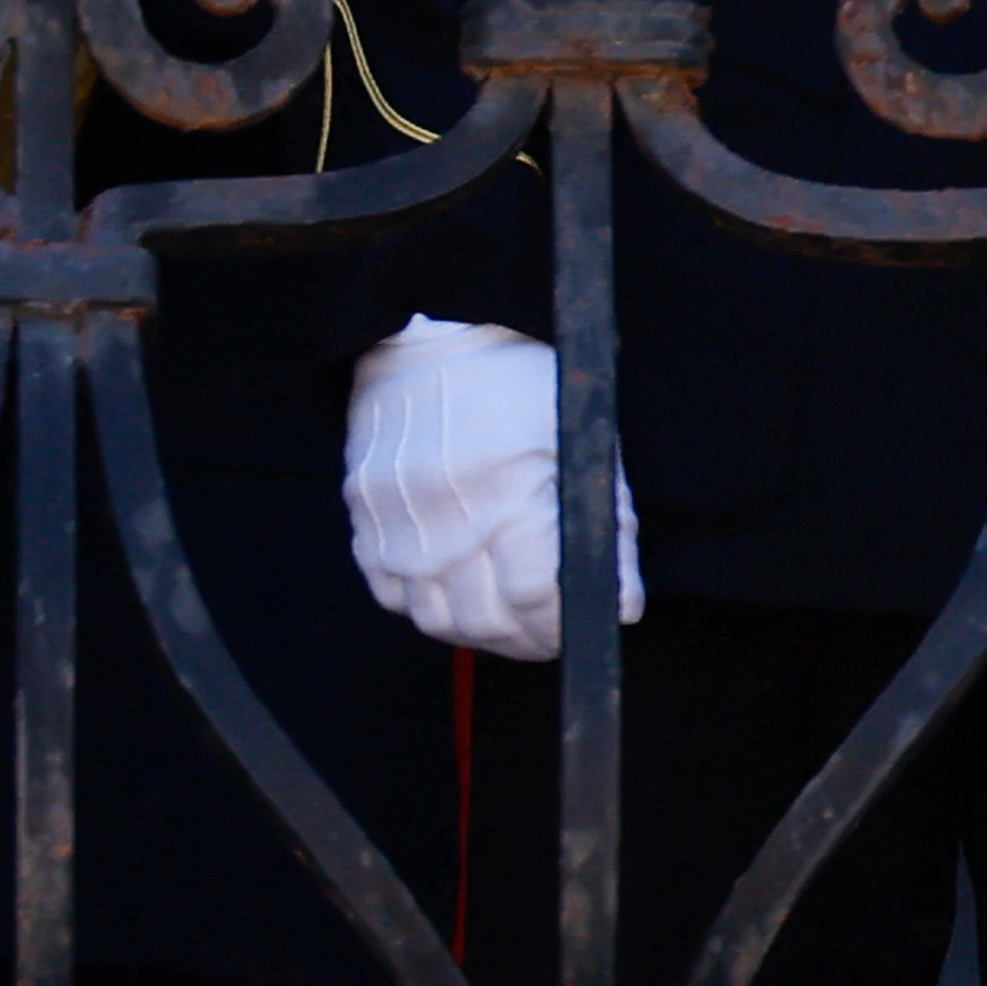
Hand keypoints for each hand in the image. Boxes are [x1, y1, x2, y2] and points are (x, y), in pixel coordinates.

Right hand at [341, 316, 640, 661]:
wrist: (430, 345)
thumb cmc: (520, 385)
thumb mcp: (582, 443)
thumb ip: (607, 528)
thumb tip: (621, 604)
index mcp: (506, 490)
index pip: (532, 595)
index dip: (560, 624)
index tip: (578, 627)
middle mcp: (444, 519)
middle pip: (483, 620)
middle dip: (528, 640)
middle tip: (552, 635)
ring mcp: (395, 527)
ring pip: (435, 621)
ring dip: (482, 634)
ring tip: (514, 624)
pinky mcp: (364, 526)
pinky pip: (394, 598)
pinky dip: (431, 610)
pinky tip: (463, 595)